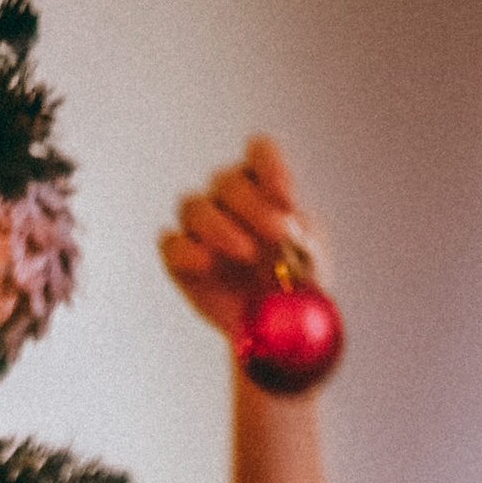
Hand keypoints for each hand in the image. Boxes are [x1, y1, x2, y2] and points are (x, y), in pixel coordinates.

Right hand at [159, 134, 322, 349]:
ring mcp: (199, 228)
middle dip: (253, 205)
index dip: (270, 165)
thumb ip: (304, 243)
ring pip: (193, 206)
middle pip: (226, 180)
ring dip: (219, 226)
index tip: (287, 198)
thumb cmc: (294, 285)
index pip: (258, 151)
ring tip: (247, 254)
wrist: (273, 331)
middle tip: (278, 235)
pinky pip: (170, 244)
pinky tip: (206, 264)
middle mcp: (226, 200)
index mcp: (261, 186)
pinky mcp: (179, 260)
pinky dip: (185, 250)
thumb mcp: (311, 262)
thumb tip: (291, 235)